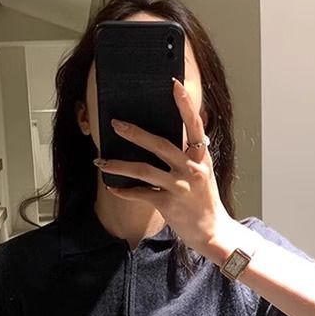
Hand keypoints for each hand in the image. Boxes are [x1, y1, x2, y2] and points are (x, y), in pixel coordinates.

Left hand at [97, 77, 234, 253]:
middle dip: (135, 133)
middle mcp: (191, 169)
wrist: (212, 231)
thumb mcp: (203, 172)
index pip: (194, 125)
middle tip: (115, 124)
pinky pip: (140, 194)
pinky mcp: (168, 204)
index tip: (174, 84)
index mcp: (201, 156)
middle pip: (159, 145)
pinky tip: (112, 188)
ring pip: (143, 170)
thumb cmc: (204, 200)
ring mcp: (179, 187)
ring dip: (118, 165)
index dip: (185, 104)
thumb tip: (168, 136)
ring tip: (101, 162)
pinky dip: (124, 191)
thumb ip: (189, 154)